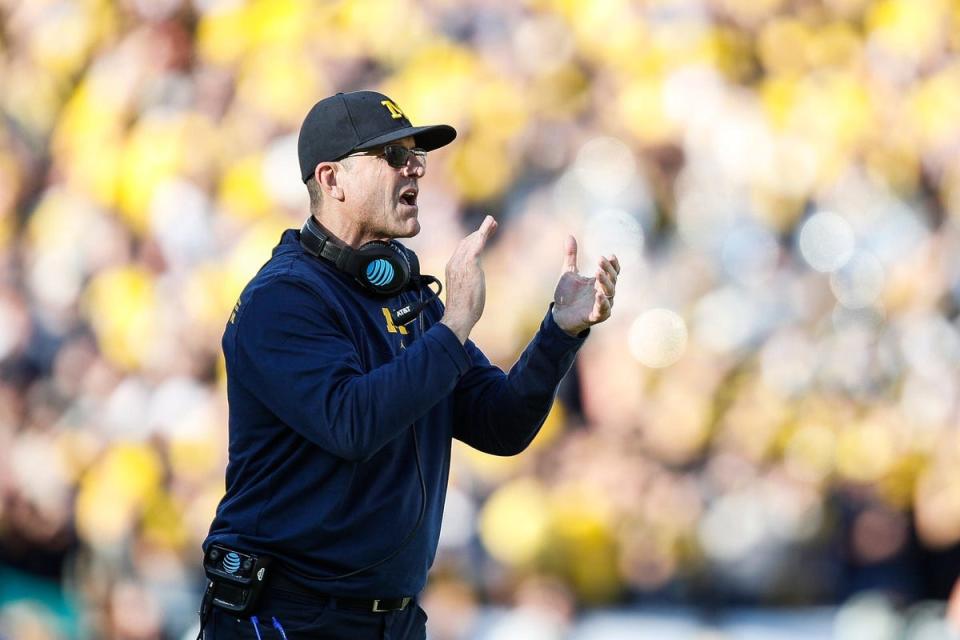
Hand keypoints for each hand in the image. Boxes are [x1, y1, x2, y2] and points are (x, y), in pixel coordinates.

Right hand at [440, 215, 497, 342]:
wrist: (458, 316)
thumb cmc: (461, 309)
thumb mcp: (464, 291)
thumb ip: (467, 281)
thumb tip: (473, 282)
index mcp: (452, 268)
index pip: (462, 249)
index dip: (472, 240)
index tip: (481, 234)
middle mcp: (455, 262)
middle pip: (467, 241)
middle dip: (479, 232)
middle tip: (491, 223)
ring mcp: (461, 262)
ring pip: (473, 240)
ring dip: (483, 229)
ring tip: (492, 222)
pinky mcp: (470, 264)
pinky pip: (478, 244)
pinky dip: (484, 232)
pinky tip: (490, 225)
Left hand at [552, 236, 618, 336]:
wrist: (558, 314)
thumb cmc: (567, 294)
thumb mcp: (568, 272)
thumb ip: (571, 255)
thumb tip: (569, 235)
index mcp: (599, 282)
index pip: (613, 271)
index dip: (613, 264)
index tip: (610, 255)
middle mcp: (604, 293)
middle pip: (612, 280)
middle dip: (608, 270)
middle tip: (600, 260)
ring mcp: (601, 305)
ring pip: (610, 293)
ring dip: (606, 282)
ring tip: (598, 272)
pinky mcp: (595, 316)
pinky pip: (603, 310)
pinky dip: (602, 303)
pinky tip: (598, 295)